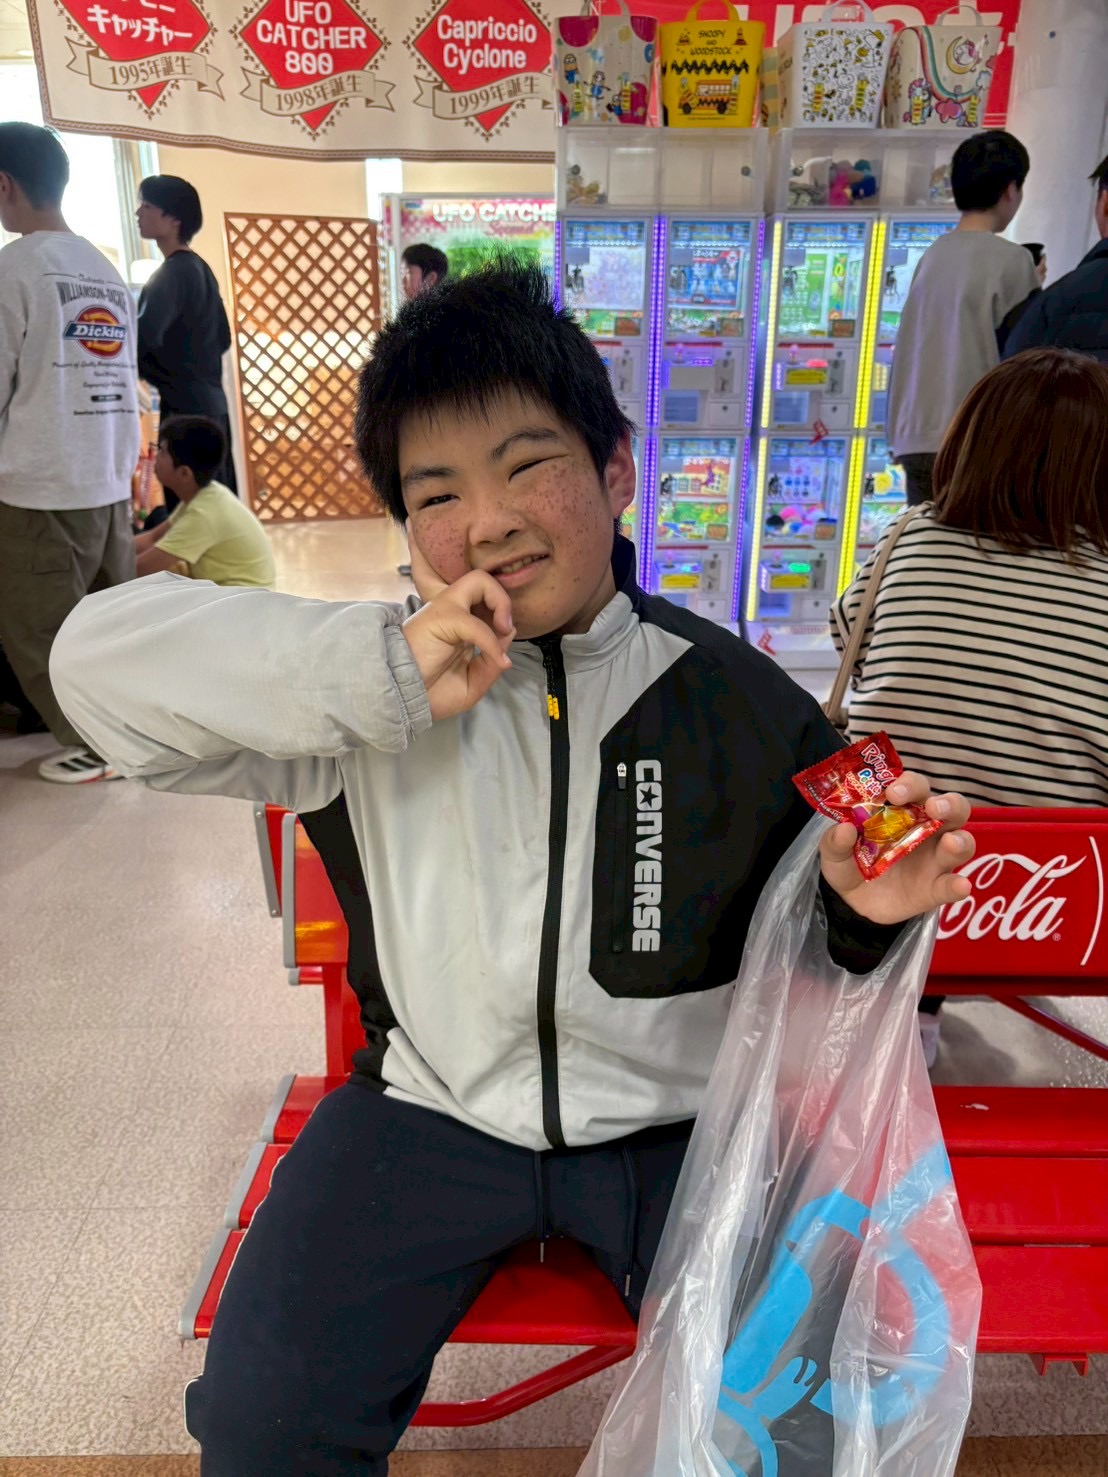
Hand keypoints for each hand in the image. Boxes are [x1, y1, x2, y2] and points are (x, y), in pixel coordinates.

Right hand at [402, 529, 514, 720]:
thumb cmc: (432, 692)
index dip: (502, 616)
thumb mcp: (472, 682)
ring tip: (501, 630)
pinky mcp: (441, 617)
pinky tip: (495, 659)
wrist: (404, 702)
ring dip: (501, 602)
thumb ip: (491, 662)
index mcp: (458, 624)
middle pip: (482, 579)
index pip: (484, 601)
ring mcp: (445, 610)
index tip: (503, 644)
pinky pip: (475, 623)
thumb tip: (508, 637)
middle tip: (504, 628)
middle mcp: (452, 611)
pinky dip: (491, 641)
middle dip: (503, 599)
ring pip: (479, 580)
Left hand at [819, 773, 974, 925]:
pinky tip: (960, 885)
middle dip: (948, 804)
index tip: (894, 792)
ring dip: (961, 840)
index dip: (910, 785)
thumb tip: (844, 828)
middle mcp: (927, 829)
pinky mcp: (936, 888)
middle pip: (953, 808)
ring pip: (963, 842)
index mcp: (904, 811)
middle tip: (933, 808)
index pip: (916, 787)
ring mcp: (935, 859)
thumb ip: (835, 841)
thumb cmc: (850, 863)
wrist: (851, 903)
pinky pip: (952, 885)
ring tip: (950, 843)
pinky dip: (958, 885)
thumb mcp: (834, 852)